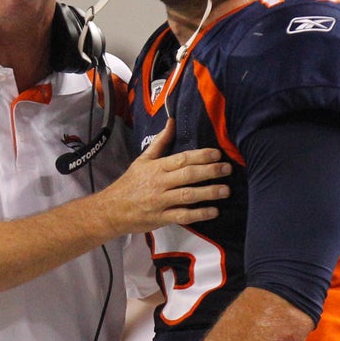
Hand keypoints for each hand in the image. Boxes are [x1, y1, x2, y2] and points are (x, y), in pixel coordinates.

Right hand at [99, 118, 230, 235]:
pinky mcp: (161, 218)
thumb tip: (171, 122)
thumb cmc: (130, 184)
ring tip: (226, 190)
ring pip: (188, 195)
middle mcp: (160, 183)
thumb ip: (160, 142)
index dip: (201, 156)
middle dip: (210, 171)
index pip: (182, 158)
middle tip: (228, 169)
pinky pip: (183, 216)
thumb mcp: (143, 160)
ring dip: (208, 193)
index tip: (217, 154)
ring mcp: (161, 201)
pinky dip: (199, 214)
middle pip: (188, 175)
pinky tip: (213, 211)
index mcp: (157, 167)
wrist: (111, 210)